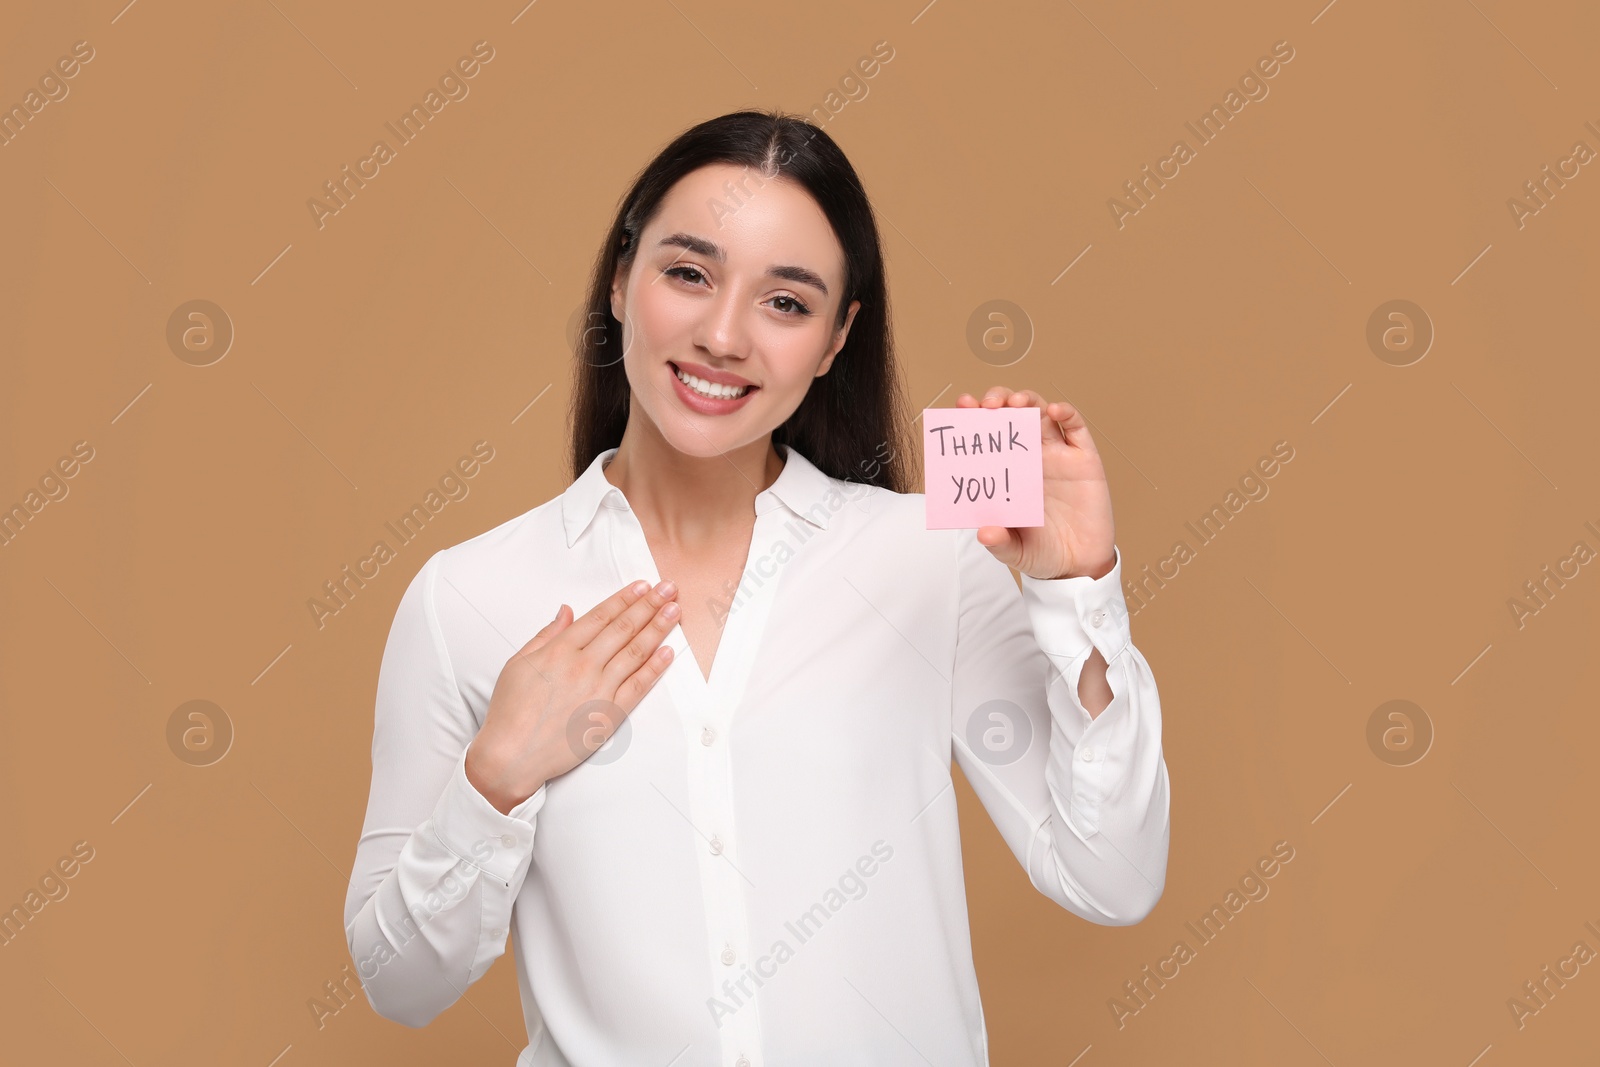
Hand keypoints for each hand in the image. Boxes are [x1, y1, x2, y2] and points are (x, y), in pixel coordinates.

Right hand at [465, 579, 679, 813]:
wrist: (511, 756)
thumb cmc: (510, 711)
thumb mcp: (518, 663)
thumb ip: (545, 635)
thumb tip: (566, 611)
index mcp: (560, 650)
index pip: (600, 616)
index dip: (624, 598)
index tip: (642, 586)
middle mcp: (583, 666)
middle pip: (623, 628)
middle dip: (649, 605)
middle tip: (669, 588)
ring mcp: (598, 690)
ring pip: (635, 652)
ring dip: (658, 628)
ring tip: (674, 610)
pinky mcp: (609, 715)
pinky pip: (638, 686)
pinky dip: (655, 668)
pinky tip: (668, 652)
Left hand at [955, 387, 1114, 580]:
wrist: (1080, 566)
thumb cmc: (1042, 552)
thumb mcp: (1016, 552)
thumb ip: (1000, 543)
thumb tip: (984, 533)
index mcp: (1006, 472)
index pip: (987, 436)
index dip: (974, 417)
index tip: (962, 406)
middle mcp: (1029, 457)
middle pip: (1012, 415)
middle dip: (998, 400)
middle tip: (986, 404)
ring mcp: (1057, 455)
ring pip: (1041, 414)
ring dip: (1027, 400)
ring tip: (1015, 403)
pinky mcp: (1084, 459)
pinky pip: (1076, 428)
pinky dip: (1066, 412)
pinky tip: (1055, 410)